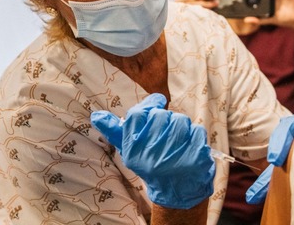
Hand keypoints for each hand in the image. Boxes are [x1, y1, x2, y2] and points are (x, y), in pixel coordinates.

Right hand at [91, 93, 215, 208]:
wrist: (176, 191)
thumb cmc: (152, 164)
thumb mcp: (131, 150)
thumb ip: (116, 132)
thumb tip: (96, 115)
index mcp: (133, 150)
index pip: (136, 114)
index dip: (150, 103)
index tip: (158, 102)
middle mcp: (151, 154)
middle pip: (161, 115)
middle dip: (167, 118)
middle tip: (167, 132)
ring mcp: (174, 156)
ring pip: (181, 120)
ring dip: (182, 126)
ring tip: (178, 140)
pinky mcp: (194, 157)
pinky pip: (197, 131)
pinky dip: (195, 136)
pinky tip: (190, 147)